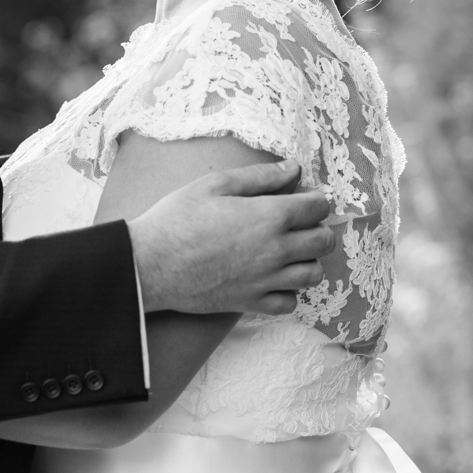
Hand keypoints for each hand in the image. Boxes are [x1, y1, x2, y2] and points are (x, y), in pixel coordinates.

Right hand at [126, 159, 334, 314]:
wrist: (150, 264)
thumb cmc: (177, 218)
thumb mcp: (216, 183)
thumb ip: (260, 176)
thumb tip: (293, 169)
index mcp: (269, 216)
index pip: (318, 207)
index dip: (315, 199)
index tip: (302, 198)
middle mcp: (275, 250)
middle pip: (323, 241)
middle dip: (318, 228)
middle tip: (300, 223)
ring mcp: (265, 280)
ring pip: (313, 274)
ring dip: (308, 260)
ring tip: (290, 251)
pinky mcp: (251, 302)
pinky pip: (289, 303)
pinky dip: (288, 291)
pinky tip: (273, 278)